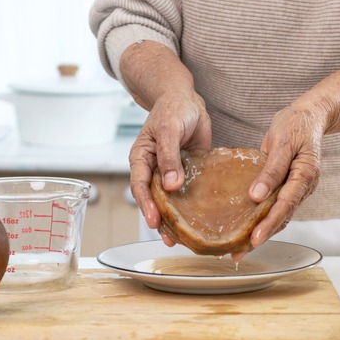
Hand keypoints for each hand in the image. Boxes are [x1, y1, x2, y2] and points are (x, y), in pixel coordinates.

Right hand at [118, 41, 211, 247]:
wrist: (188, 100)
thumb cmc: (173, 109)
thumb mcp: (169, 129)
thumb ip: (169, 156)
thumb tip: (170, 185)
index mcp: (142, 159)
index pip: (140, 186)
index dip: (146, 205)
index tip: (154, 220)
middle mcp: (154, 169)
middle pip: (154, 199)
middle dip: (160, 220)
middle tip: (170, 239)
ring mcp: (171, 173)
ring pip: (170, 200)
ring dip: (175, 218)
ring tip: (182, 239)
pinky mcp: (188, 173)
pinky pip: (188, 192)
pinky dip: (192, 206)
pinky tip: (200, 220)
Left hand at [234, 52, 339, 260]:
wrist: (311, 116)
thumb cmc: (297, 124)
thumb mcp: (282, 141)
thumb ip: (270, 169)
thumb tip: (255, 196)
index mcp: (305, 175)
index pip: (285, 205)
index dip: (269, 223)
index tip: (254, 238)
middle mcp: (304, 186)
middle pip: (282, 217)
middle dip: (262, 236)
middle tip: (240, 253)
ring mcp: (298, 188)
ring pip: (280, 215)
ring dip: (262, 231)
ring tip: (240, 248)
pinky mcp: (289, 186)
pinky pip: (277, 206)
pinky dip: (263, 218)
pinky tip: (247, 226)